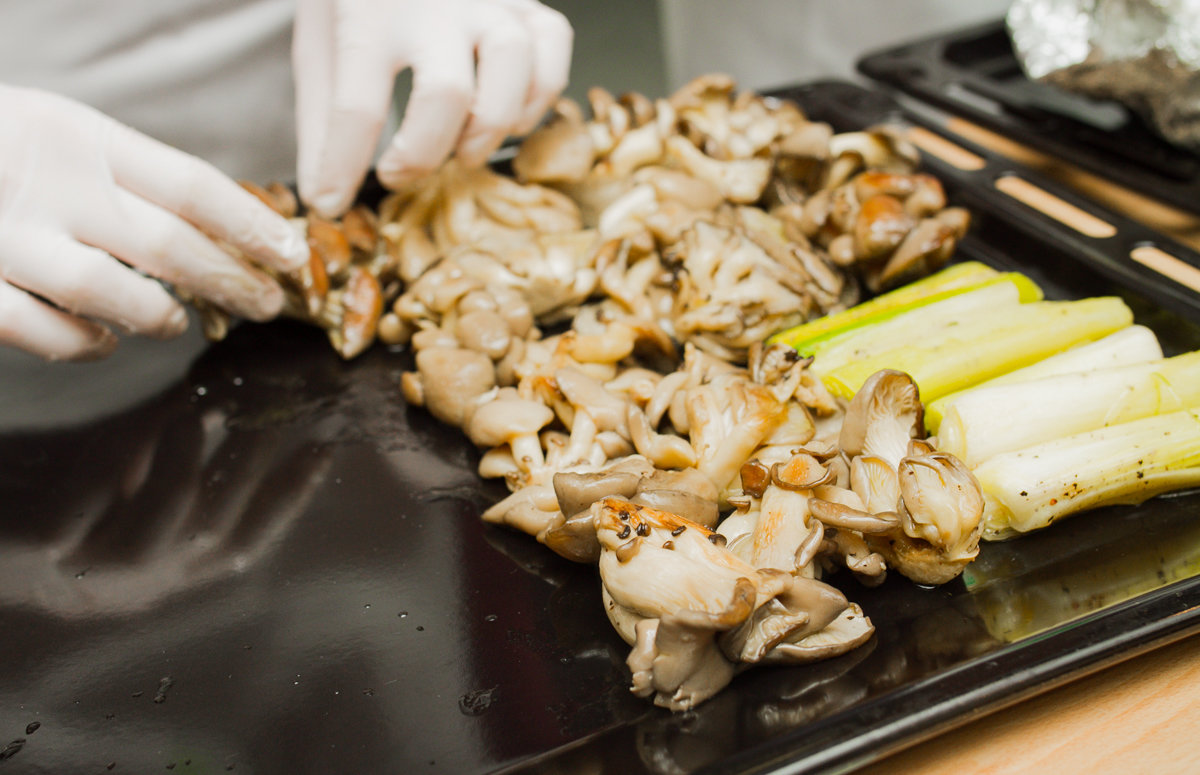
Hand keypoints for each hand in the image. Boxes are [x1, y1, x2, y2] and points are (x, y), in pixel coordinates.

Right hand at [0, 84, 309, 361]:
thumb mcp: (55, 132)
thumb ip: (125, 175)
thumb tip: (221, 228)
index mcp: (76, 136)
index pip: (190, 185)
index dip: (251, 224)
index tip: (292, 252)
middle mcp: (47, 185)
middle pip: (168, 242)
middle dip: (231, 280)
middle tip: (267, 303)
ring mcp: (4, 238)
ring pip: (110, 291)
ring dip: (159, 316)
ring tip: (176, 323)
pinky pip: (42, 330)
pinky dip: (84, 344)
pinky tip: (105, 340)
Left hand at [293, 0, 572, 216]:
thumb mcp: (320, 45)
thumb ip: (322, 121)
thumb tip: (324, 196)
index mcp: (367, 13)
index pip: (357, 107)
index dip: (342, 168)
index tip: (332, 201)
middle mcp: (433, 3)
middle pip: (445, 95)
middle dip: (423, 153)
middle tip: (399, 172)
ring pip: (510, 68)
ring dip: (487, 128)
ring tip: (462, 149)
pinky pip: (552, 47)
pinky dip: (537, 95)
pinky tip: (506, 113)